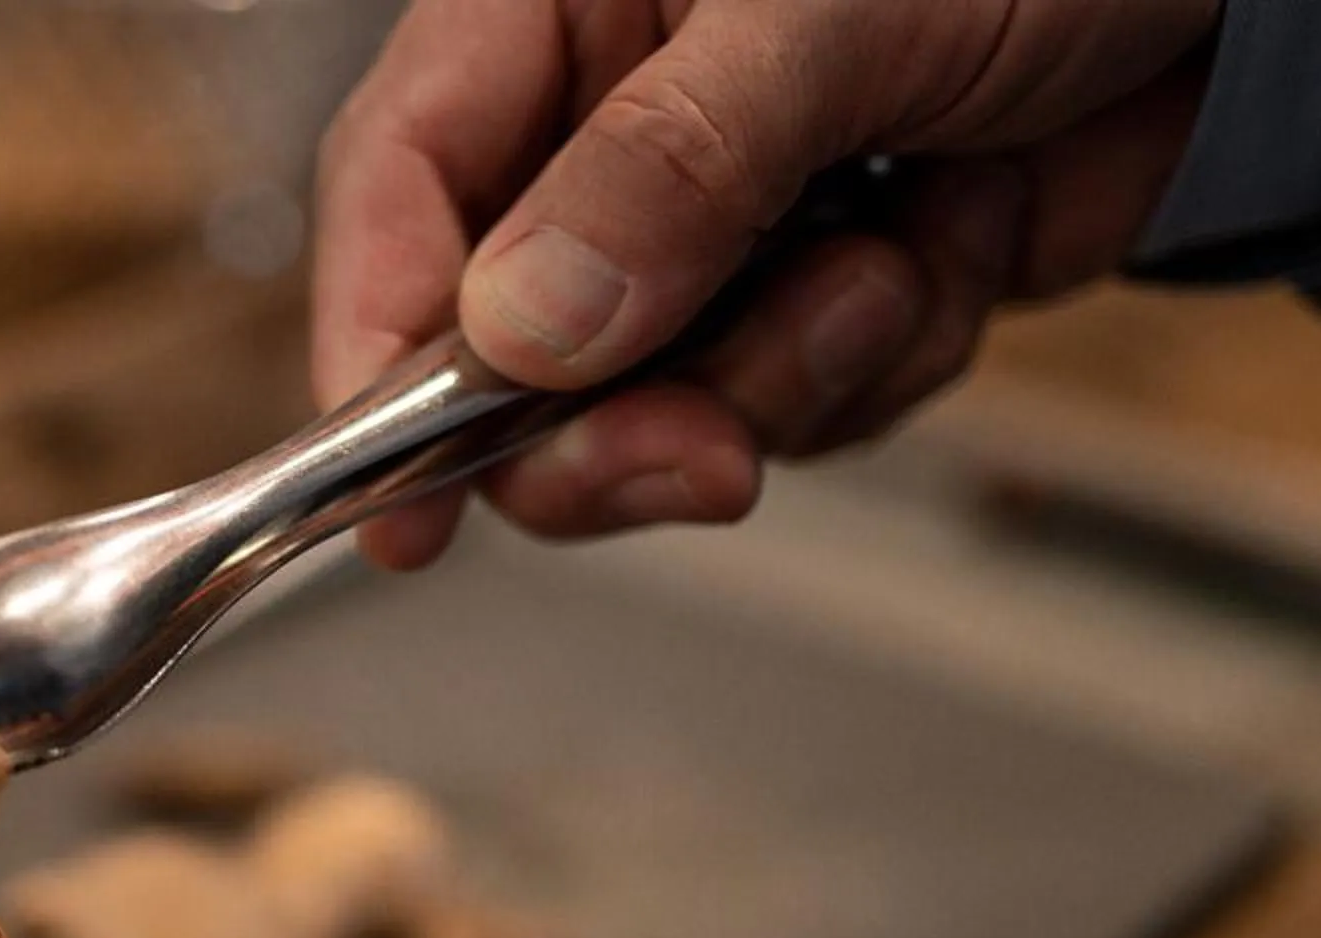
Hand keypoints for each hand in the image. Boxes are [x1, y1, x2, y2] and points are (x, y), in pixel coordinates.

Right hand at [313, 0, 1221, 560]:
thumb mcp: (836, 8)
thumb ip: (668, 166)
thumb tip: (523, 330)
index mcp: (557, 14)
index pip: (399, 193)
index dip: (374, 351)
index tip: (400, 504)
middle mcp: (610, 131)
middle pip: (509, 351)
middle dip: (612, 427)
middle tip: (701, 453)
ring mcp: (714, 228)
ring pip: (655, 407)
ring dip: (788, 380)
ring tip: (895, 262)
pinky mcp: (817, 294)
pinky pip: (792, 409)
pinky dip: (882, 363)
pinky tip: (946, 252)